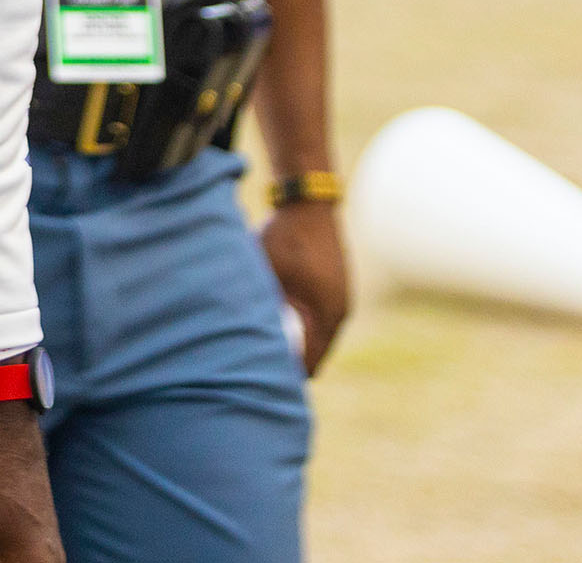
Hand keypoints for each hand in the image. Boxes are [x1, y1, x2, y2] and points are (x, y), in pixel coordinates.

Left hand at [263, 201, 349, 375]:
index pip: (311, 363)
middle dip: (293, 361)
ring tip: (269, 345)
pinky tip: (282, 321)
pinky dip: (305, 326)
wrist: (309, 204)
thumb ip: (260, 302)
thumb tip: (241, 330)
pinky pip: (321, 319)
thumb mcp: (268, 270)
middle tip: (261, 365)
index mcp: (327, 314)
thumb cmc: (286, 236)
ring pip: (319, 336)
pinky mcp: (336, 288)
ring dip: (300, 342)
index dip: (288, 374)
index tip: (263, 378)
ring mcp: (340, 299)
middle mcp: (339, 311)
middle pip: (317, 354)